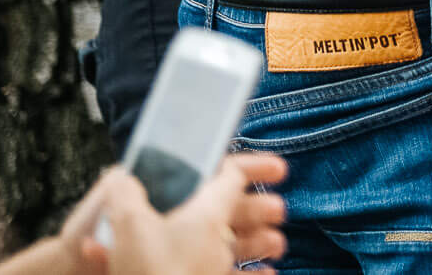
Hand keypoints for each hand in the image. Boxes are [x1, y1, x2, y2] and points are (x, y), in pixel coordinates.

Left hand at [104, 152, 289, 274]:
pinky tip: (266, 274)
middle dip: (254, 207)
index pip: (198, 173)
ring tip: (277, 246)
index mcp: (152, 206)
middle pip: (214, 209)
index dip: (242, 167)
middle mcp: (156, 232)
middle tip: (279, 211)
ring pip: (219, 243)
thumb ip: (219, 186)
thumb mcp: (202, 220)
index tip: (277, 170)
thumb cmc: (167, 271)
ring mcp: (168, 262)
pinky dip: (246, 271)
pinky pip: (218, 271)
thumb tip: (227, 167)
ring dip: (256, 240)